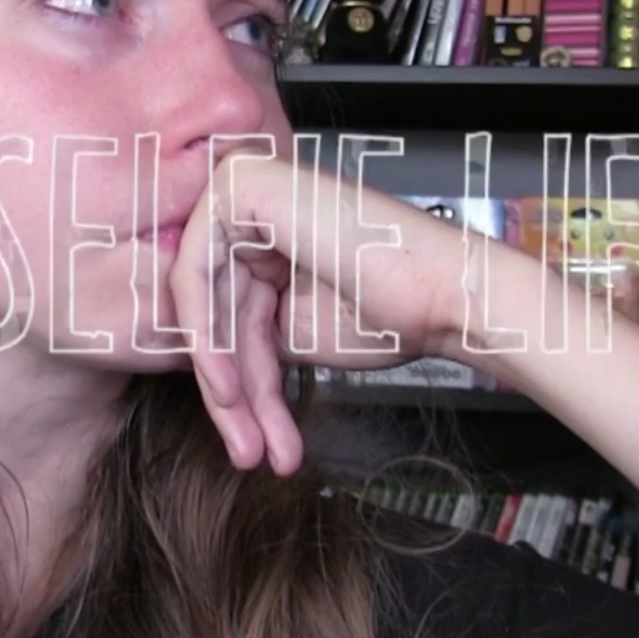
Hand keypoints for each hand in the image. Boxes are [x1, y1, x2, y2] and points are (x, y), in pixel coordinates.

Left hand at [165, 149, 467, 474]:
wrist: (444, 298)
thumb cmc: (390, 312)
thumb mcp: (293, 334)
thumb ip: (240, 334)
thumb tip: (196, 365)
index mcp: (265, 226)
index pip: (225, 310)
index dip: (235, 383)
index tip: (252, 441)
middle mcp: (251, 198)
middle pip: (214, 311)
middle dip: (233, 395)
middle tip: (250, 453)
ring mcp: (243, 185)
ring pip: (203, 306)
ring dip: (228, 387)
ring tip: (252, 444)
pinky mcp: (239, 186)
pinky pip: (194, 277)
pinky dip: (208, 342)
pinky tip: (231, 394)